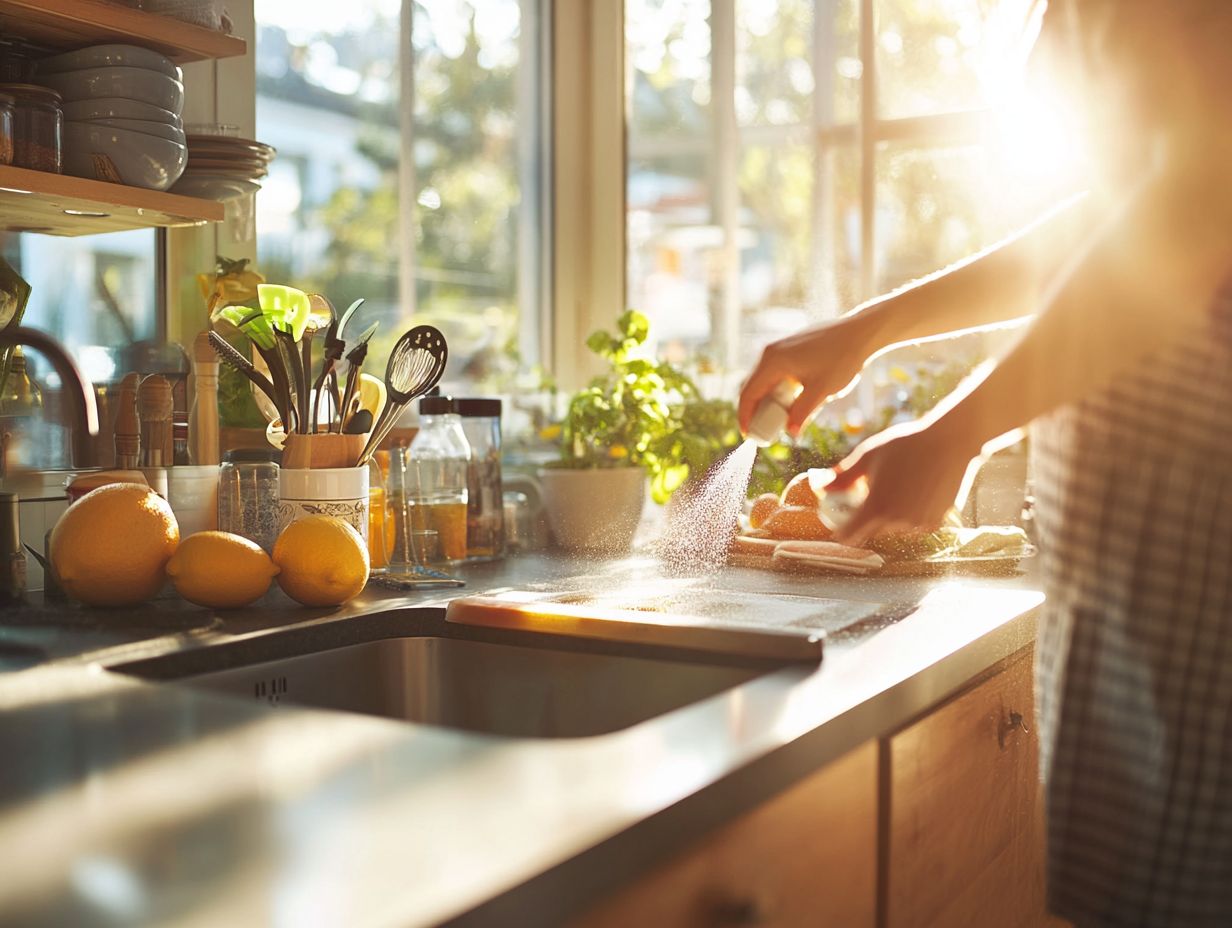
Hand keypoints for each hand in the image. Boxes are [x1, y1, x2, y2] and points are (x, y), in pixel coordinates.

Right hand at [738, 316, 873, 437]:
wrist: (860, 333)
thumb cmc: (843, 359)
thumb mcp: (821, 391)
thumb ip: (802, 413)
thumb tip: (790, 433)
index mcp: (773, 361)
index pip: (748, 393)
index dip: (745, 417)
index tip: (748, 436)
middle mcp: (770, 352)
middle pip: (752, 387)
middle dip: (755, 411)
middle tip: (764, 432)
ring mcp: (778, 348)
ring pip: (763, 380)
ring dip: (766, 401)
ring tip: (778, 419)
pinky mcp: (788, 348)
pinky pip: (773, 373)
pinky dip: (775, 390)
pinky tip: (789, 402)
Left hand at [828, 418, 981, 547]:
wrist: (951, 442)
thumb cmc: (907, 445)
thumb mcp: (868, 455)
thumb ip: (842, 476)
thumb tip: (820, 485)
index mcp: (877, 507)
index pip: (850, 536)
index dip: (841, 532)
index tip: (838, 525)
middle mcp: (898, 521)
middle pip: (872, 531)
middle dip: (868, 517)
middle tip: (872, 493)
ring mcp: (919, 523)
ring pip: (895, 528)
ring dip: (891, 516)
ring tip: (897, 486)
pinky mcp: (936, 521)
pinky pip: (914, 525)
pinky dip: (910, 514)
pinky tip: (914, 492)